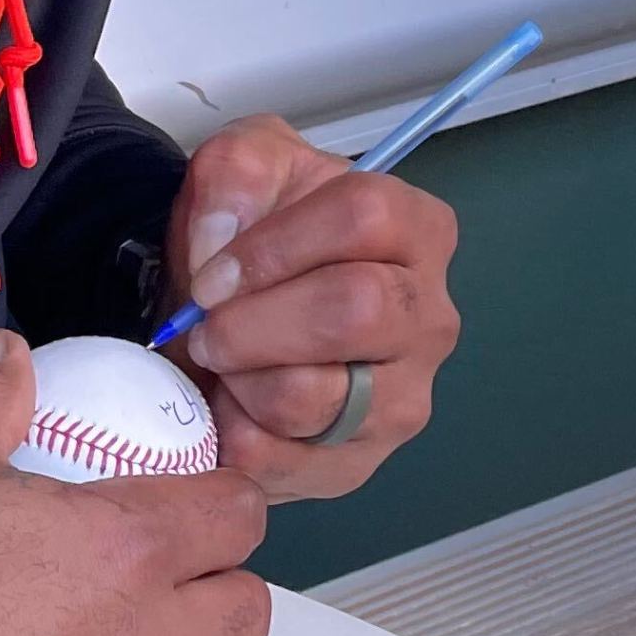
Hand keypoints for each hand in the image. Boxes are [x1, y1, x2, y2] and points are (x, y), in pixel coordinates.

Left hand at [166, 114, 460, 497]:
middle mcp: (428, 318)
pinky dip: (230, 432)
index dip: (274, 244)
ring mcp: (401, 399)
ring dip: (240, 378)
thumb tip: (221, 240)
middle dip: (254, 320)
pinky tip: (230, 405)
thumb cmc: (252, 245)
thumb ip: (237, 171)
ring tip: (223, 365)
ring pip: (313, 396)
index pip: (365, 217)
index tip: (214, 273)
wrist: (229, 322)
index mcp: (418, 231)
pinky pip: (278, 460)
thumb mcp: (244, 171)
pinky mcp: (354, 465)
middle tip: (207, 327)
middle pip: (354, 309)